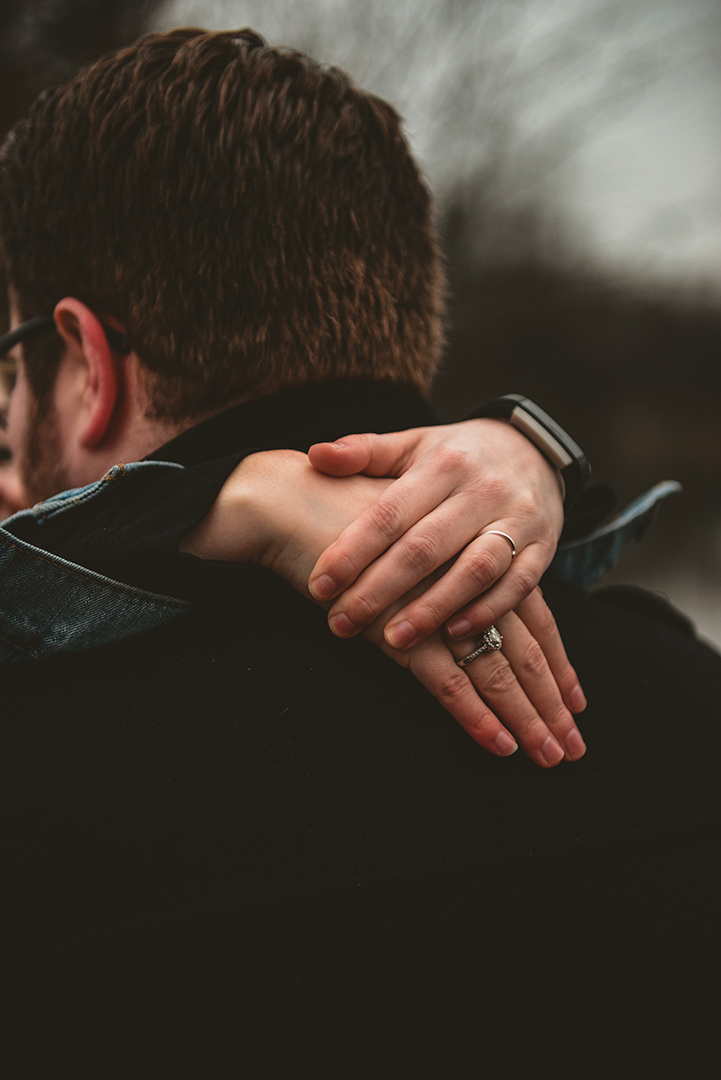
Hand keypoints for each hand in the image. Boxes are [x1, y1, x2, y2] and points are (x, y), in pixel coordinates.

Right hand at [181, 450, 585, 765]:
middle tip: (573, 748)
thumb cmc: (347, 509)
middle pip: (524, 647)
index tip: (576, 700)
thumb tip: (464, 604)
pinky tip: (498, 744)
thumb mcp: (409, 529)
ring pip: (495, 669)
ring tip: (547, 756)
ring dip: (526, 717)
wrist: (293, 499)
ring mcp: (436, 603)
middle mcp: (466, 578)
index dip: (557, 660)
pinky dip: (474, 714)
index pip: (532, 614)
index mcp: (473, 550)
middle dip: (551, 701)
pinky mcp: (399, 628)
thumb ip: (440, 560)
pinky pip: (447, 681)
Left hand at [306, 418, 564, 650]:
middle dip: (380, 590)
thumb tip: (315, 455)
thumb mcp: (413, 444)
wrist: (533, 449)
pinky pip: (518, 584)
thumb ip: (365, 452)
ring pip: (474, 569)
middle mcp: (482, 489)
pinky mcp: (544, 547)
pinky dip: (486, 610)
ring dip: (433, 608)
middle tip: (341, 623)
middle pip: (426, 546)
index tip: (319, 585)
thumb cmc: (456, 457)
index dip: (352, 550)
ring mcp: (518, 519)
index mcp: (442, 464)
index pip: (390, 512)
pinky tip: (453, 635)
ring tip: (394, 640)